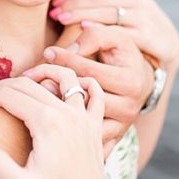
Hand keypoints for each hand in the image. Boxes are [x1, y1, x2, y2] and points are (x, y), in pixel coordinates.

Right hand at [0, 65, 108, 178]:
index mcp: (46, 124)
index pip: (10, 96)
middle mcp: (67, 114)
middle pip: (31, 85)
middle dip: (5, 85)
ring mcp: (84, 117)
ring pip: (65, 78)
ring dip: (44, 72)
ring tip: (25, 78)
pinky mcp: (95, 124)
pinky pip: (94, 93)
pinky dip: (82, 83)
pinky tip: (67, 87)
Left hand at [37, 23, 152, 150]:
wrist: (141, 82)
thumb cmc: (123, 56)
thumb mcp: (116, 38)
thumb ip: (95, 36)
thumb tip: (71, 48)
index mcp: (131, 82)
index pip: (91, 72)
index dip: (66, 60)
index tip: (46, 52)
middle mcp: (129, 107)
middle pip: (87, 101)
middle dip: (58, 90)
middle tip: (37, 81)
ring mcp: (122, 126)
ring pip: (84, 125)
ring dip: (59, 114)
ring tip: (40, 101)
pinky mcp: (114, 138)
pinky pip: (86, 142)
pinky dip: (69, 136)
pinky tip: (52, 125)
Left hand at [51, 0, 178, 71]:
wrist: (169, 47)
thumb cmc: (141, 25)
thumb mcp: (126, 6)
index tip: (56, 3)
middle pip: (99, 0)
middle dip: (74, 5)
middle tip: (54, 12)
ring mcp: (143, 16)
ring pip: (106, 13)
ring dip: (81, 15)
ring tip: (62, 20)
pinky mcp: (147, 35)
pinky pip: (119, 30)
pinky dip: (101, 28)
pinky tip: (84, 30)